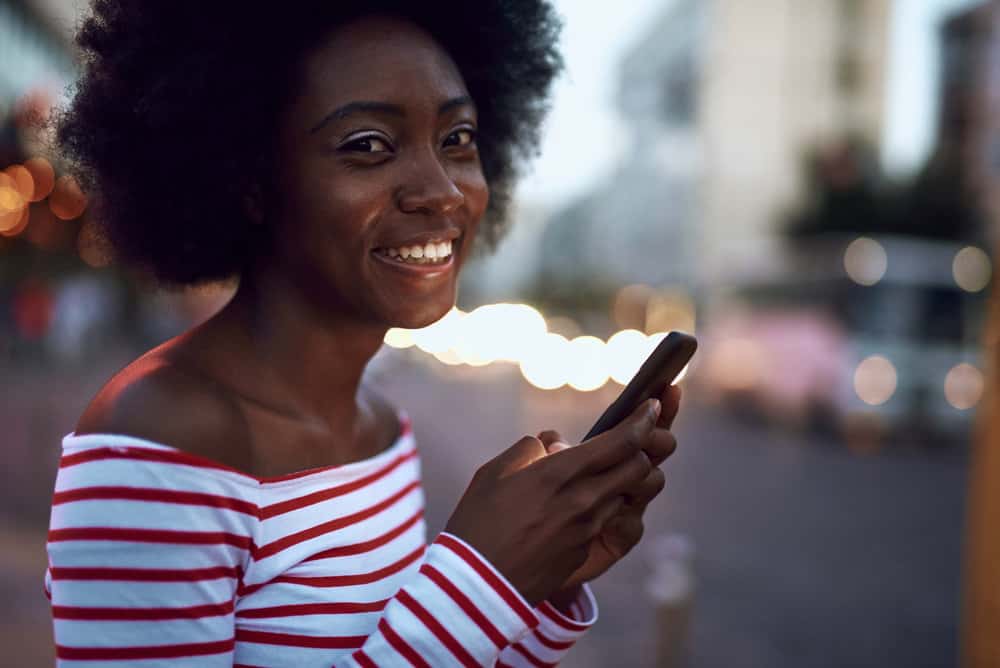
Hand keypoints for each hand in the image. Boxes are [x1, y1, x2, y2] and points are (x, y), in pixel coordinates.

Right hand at [444, 397, 662, 605]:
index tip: (651, 406)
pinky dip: (602, 505)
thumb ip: (530, 450)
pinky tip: (577, 504)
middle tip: (631, 439)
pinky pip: (606, 521)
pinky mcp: (584, 552)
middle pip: (639, 468)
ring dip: (622, 479)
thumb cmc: (477, 524)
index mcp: (559, 474)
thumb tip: (556, 446)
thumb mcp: (493, 473)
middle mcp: (582, 501)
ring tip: (600, 471)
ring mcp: (587, 530)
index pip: (621, 442)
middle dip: (644, 449)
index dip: (643, 420)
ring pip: (626, 495)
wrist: (476, 587)